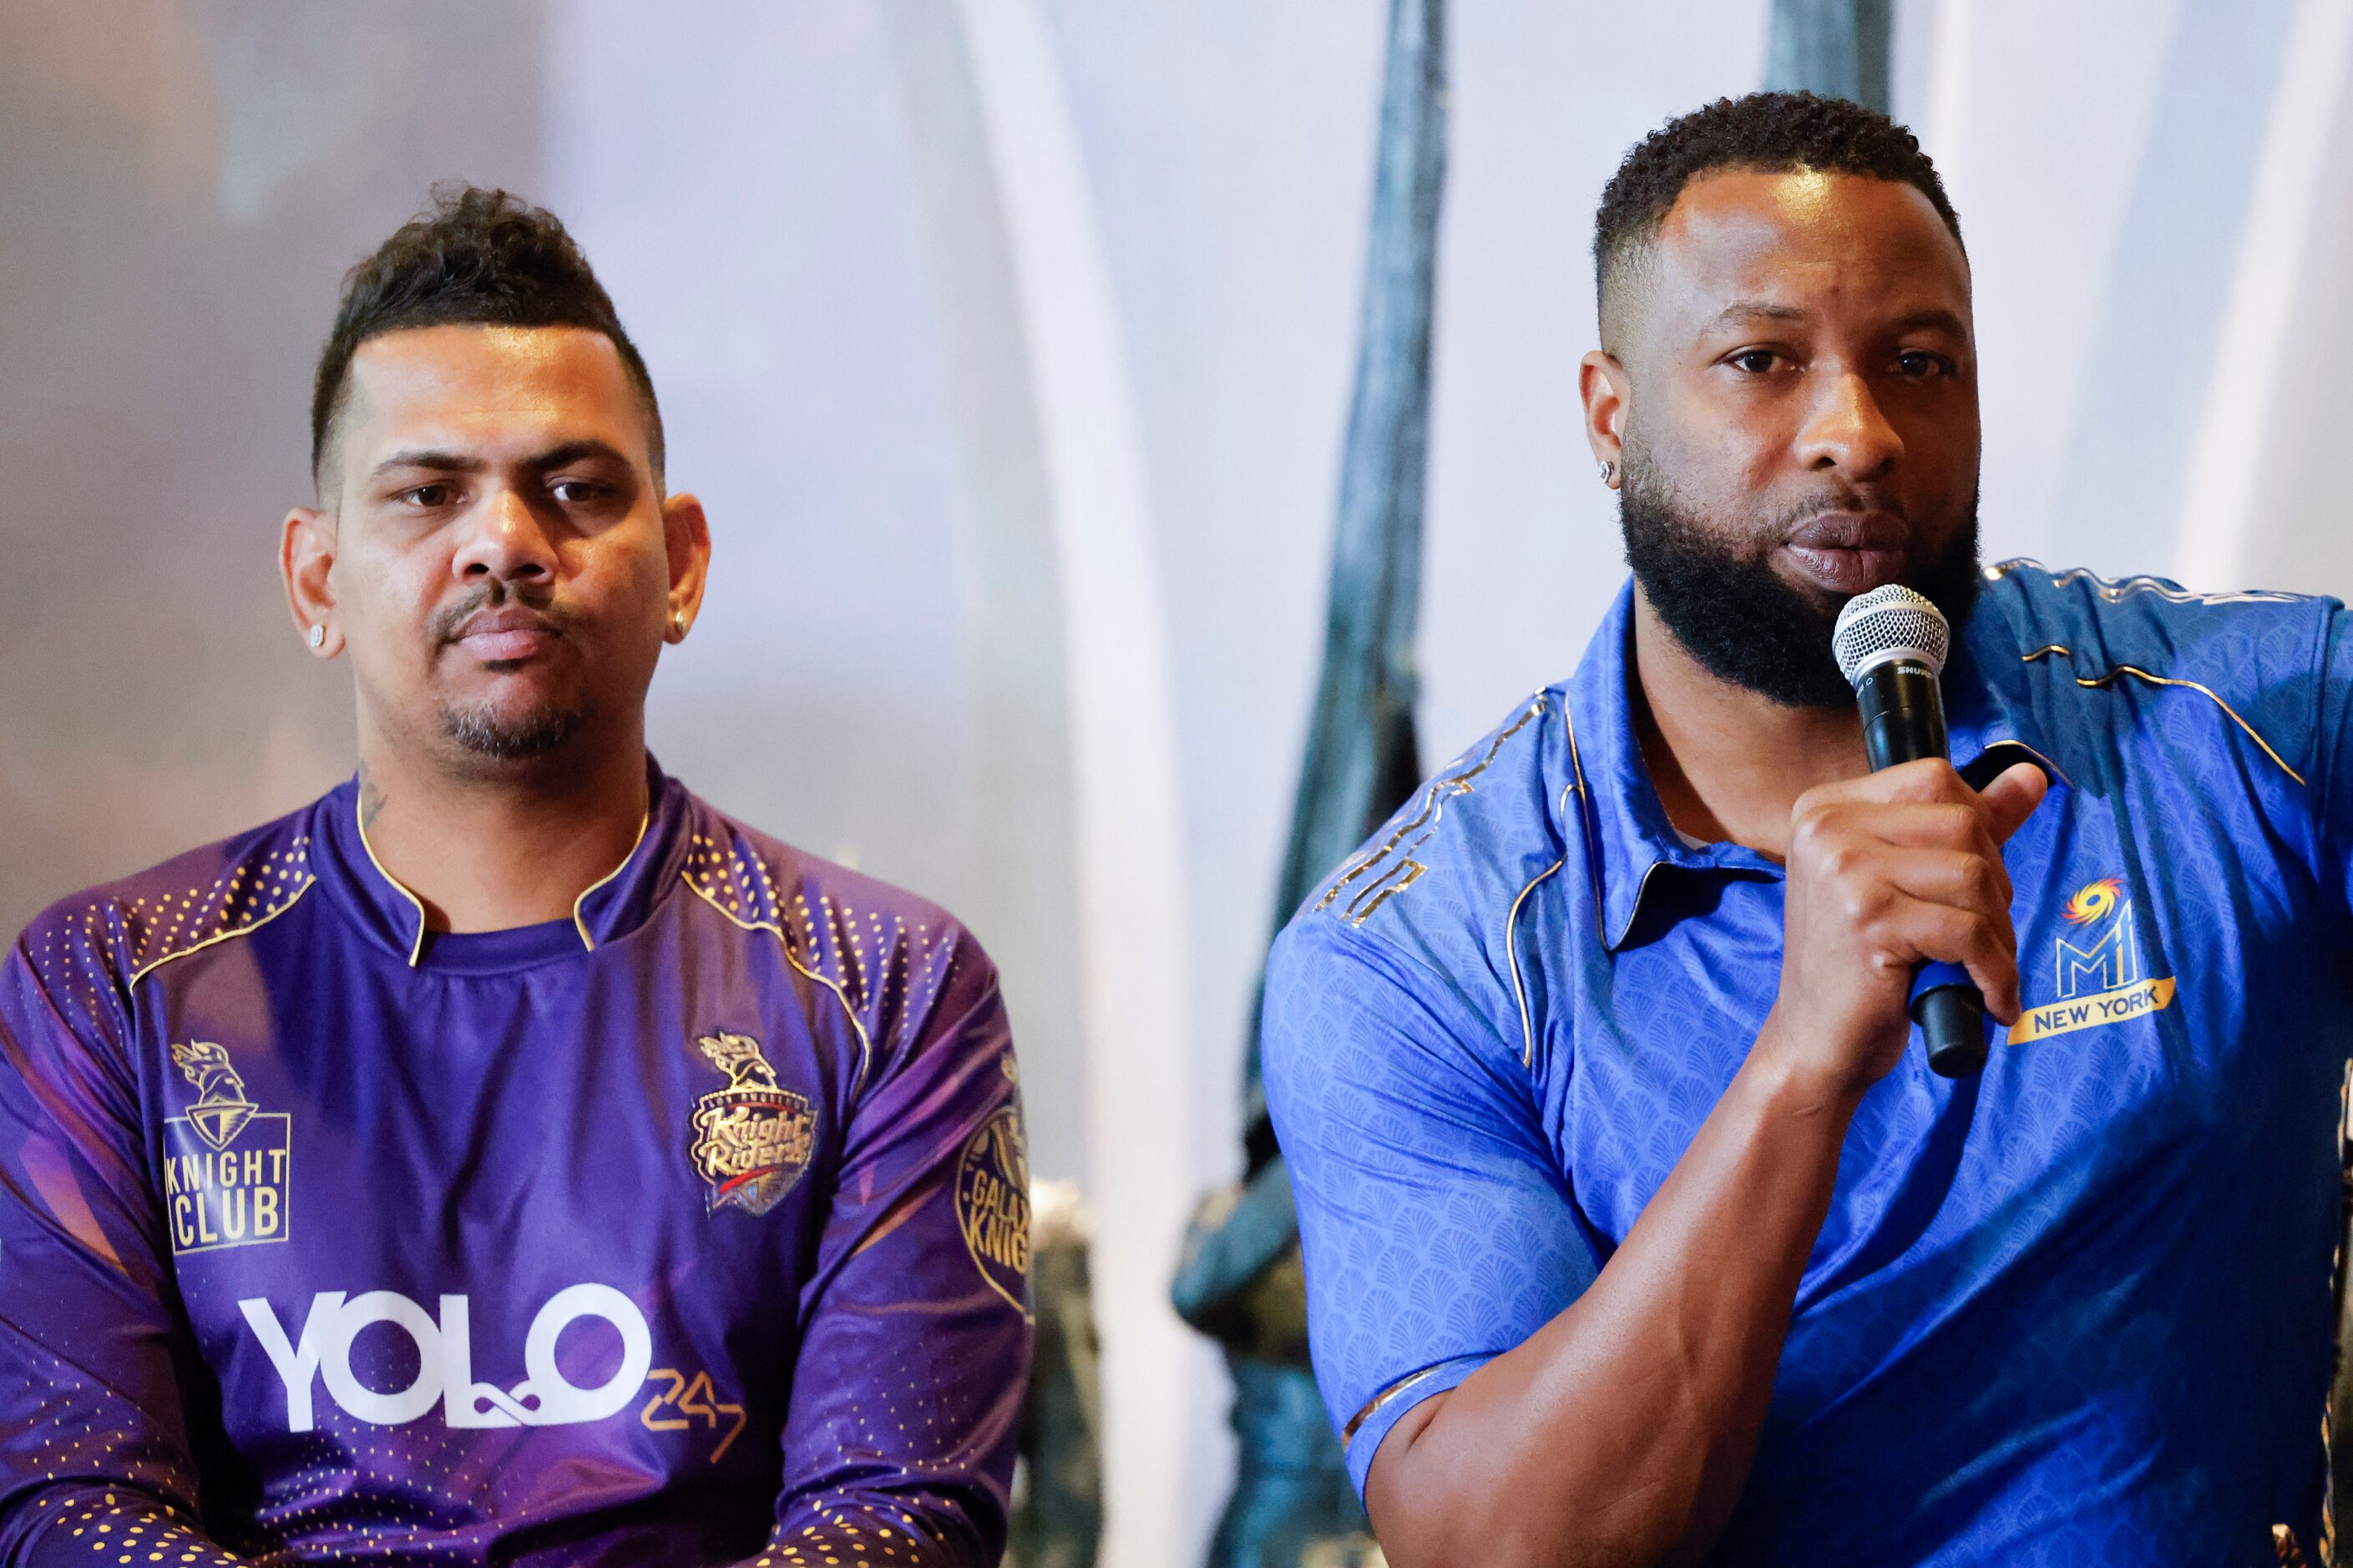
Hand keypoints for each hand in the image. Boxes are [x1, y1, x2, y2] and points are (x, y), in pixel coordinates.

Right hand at [1762, 758, 2047, 1100]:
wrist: (1814, 1043)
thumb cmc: (1861, 965)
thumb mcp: (1907, 883)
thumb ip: (1967, 826)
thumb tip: (2031, 776)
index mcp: (1825, 809)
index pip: (1935, 779)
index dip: (1975, 828)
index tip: (1967, 887)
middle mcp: (1827, 829)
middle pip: (1963, 823)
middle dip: (1993, 885)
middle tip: (1978, 938)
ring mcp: (1844, 871)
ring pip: (1974, 876)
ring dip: (1998, 933)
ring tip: (1980, 969)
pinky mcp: (1869, 919)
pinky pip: (1970, 932)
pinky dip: (1996, 973)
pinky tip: (1991, 1000)